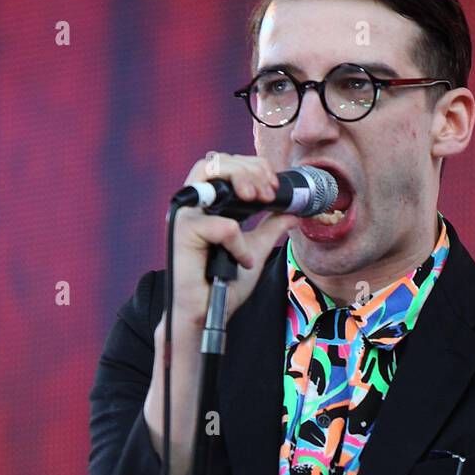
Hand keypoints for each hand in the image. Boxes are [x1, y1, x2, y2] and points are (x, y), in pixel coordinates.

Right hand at [170, 151, 301, 328]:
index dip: (253, 167)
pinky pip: (223, 226)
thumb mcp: (256, 249)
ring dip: (241, 179)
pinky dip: (238, 243)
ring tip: (261, 200)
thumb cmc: (224, 284)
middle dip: (249, 168)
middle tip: (270, 192)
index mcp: (207, 204)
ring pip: (209, 172)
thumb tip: (292, 212)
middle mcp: (192, 204)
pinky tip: (240, 260)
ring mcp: (184, 214)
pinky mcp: (181, 231)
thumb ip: (271, 228)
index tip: (274, 186)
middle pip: (216, 160)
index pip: (226, 165)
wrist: (208, 314)